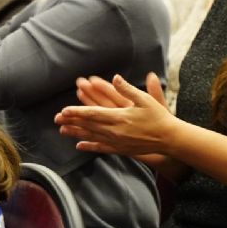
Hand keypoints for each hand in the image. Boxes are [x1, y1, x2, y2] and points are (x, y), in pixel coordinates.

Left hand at [55, 73, 176, 155]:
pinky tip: (79, 146)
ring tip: (62, 130)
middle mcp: (116, 131)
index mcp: (120, 117)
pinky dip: (90, 146)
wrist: (169, 138)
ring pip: (92, 137)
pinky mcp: (121, 149)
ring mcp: (117, 142)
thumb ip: (128, 89)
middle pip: (89, 125)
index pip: (93, 113)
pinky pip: (102, 148)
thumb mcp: (145, 99)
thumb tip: (115, 78)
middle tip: (56, 118)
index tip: (64, 110)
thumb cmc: (159, 117)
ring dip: (76, 133)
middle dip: (72, 121)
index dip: (77, 112)